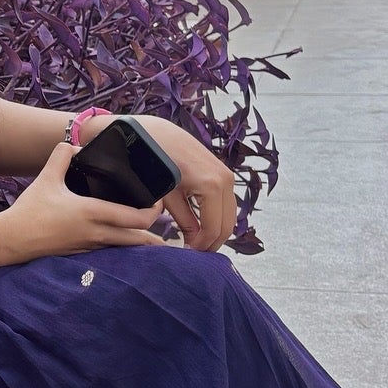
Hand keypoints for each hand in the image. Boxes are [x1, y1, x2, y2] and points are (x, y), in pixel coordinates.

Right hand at [0, 141, 165, 264]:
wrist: (12, 239)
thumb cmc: (30, 210)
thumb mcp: (46, 177)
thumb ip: (62, 156)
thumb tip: (76, 145)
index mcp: (92, 212)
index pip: (135, 218)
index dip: (154, 211)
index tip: (158, 201)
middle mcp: (96, 233)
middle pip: (138, 239)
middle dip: (157, 235)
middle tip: (167, 224)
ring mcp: (91, 246)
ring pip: (126, 249)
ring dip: (142, 244)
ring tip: (157, 239)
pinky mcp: (82, 253)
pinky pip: (112, 251)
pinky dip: (124, 247)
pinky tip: (125, 242)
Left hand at [131, 116, 236, 251]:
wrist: (159, 134)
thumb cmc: (157, 163)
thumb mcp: (168, 196)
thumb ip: (184, 222)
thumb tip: (195, 244)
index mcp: (211, 186)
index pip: (212, 229)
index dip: (200, 247)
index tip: (186, 253)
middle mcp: (225, 180)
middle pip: (227, 226)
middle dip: (211, 243)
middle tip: (192, 253)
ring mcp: (228, 176)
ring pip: (230, 217)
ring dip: (216, 232)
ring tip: (195, 241)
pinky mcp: (225, 174)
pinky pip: (227, 205)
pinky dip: (217, 218)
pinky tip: (200, 226)